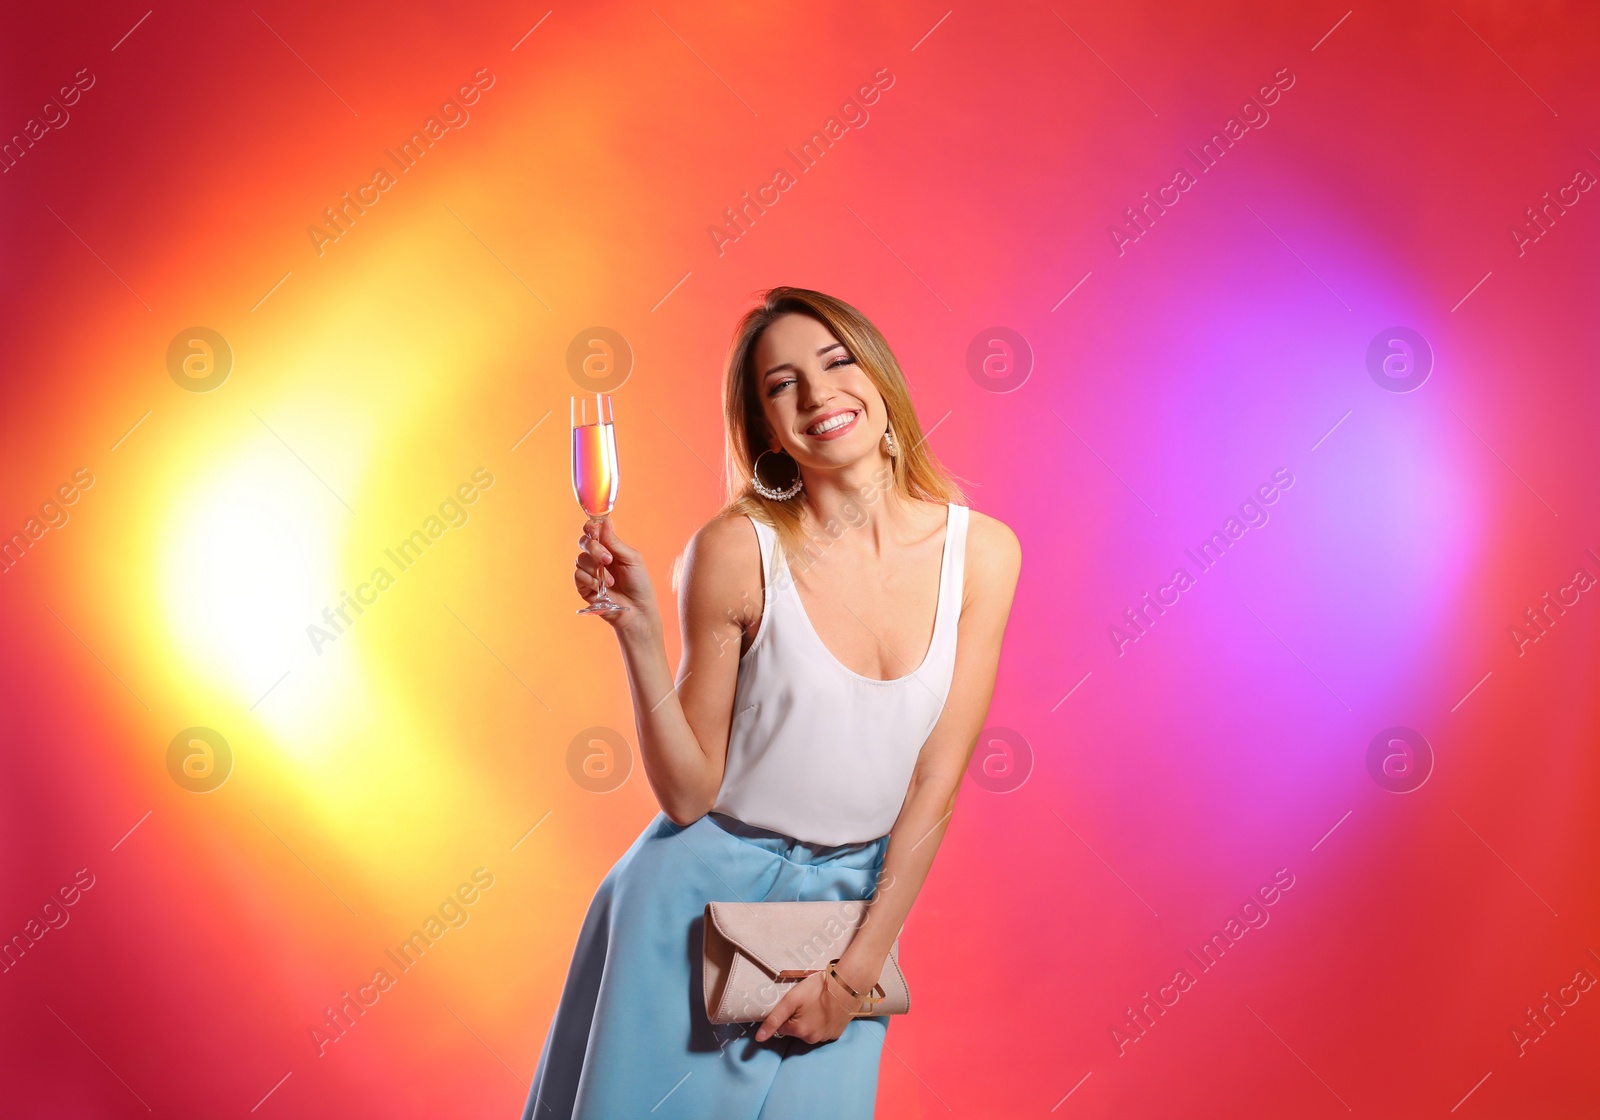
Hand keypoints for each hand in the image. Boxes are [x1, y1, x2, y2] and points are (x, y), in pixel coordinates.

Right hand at [574, 514, 656, 632]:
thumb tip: (606, 520)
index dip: (591, 527)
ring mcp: (590, 572)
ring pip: (580, 559)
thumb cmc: (639, 583)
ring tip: (610, 581)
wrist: (638, 609)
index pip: (593, 531)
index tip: (594, 530)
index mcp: (610, 547)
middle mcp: (597, 557)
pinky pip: (578, 575)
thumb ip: (615, 542)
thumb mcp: (632, 558)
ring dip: (595, 569)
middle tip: (608, 559)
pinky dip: (589, 580)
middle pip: (584, 542)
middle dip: (594, 548)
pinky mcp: (584, 586)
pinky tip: (601, 587)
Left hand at [753, 969, 861, 1044]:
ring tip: (819, 1003)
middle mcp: (812, 1040)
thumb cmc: (817, 989)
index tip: (795, 1003)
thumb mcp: (791, 1000)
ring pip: (811, 1030)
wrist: (847, 986)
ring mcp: (826, 1038)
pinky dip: (824, 1022)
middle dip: (799, 1017)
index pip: (782, 1027)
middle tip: (808, 1001)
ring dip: (812, 1020)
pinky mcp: (837, 1034)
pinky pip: (824, 1030)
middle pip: (797, 1030)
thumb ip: (774, 1019)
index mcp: (798, 1032)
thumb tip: (759, 1039)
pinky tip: (828, 1009)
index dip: (787, 1013)